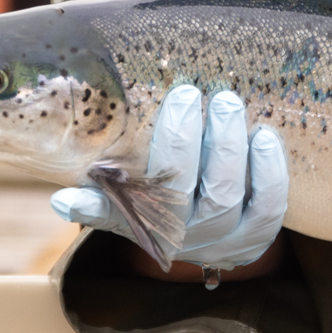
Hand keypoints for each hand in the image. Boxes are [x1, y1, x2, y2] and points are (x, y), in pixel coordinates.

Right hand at [50, 85, 288, 272]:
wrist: (215, 227)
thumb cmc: (166, 191)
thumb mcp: (133, 190)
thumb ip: (106, 186)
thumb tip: (62, 202)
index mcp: (137, 222)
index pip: (110, 214)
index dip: (89, 207)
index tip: (66, 197)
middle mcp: (177, 238)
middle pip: (176, 194)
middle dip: (181, 141)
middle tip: (186, 93)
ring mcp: (219, 240)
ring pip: (223, 197)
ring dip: (227, 147)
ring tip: (227, 103)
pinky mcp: (257, 237)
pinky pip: (269, 207)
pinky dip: (269, 171)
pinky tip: (264, 136)